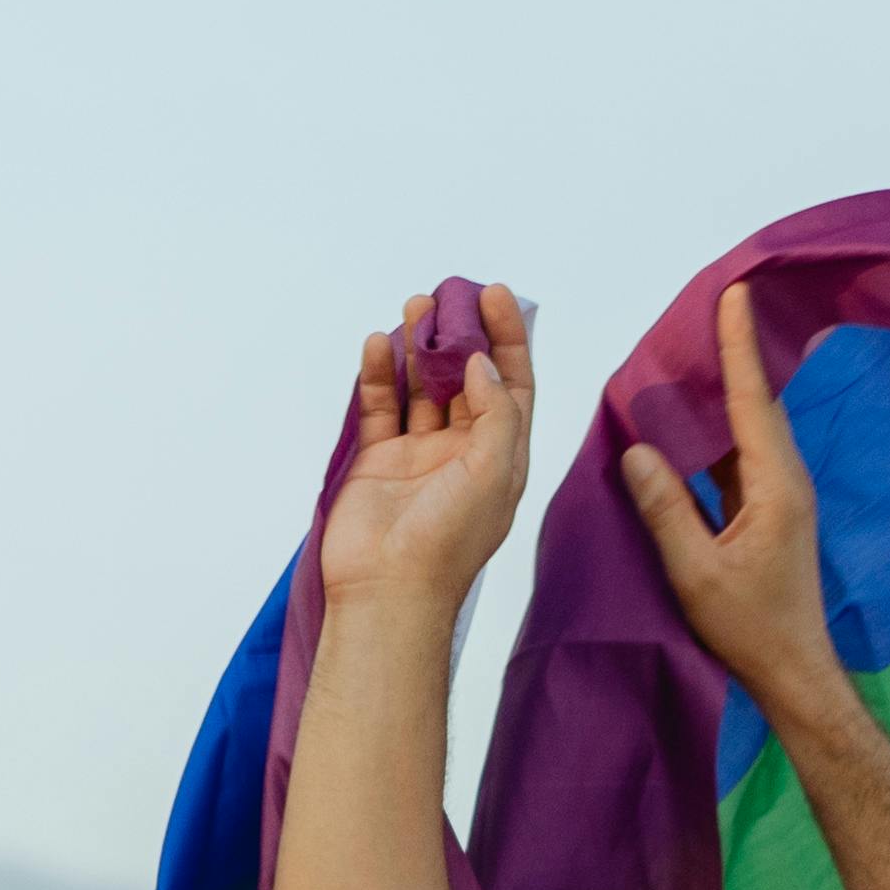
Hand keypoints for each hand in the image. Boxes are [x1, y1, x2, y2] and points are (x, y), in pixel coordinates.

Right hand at [318, 281, 536, 617]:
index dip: (507, 338)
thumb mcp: (494, 472)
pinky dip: (379, 375)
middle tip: (445, 297)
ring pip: (420, 388)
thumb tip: (480, 364)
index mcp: (501, 457)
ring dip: (417, 348)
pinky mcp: (378, 461)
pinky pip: (380, 407)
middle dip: (457, 335)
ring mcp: (418, 456)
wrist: (389, 593)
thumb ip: (495, 412)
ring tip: (412, 309)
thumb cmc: (448, 543)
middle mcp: (462, 453)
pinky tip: (379, 346)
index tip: (493, 296)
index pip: (511, 385)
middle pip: (464, 379)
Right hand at [615, 283, 845, 720]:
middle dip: (733, 352)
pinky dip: (718, 428)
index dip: (738, 345)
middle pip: (756, 402)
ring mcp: (780, 495)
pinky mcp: (769, 512)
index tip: (733, 293)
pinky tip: (693, 418)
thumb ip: (666, 508)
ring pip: (749, 427)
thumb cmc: (750, 627)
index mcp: (776, 485)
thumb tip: (637, 450)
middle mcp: (785, 479)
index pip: (752, 399)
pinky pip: (740, 454)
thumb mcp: (696, 571)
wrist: (794, 670)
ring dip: (725, 389)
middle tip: (711, 305)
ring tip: (695, 349)